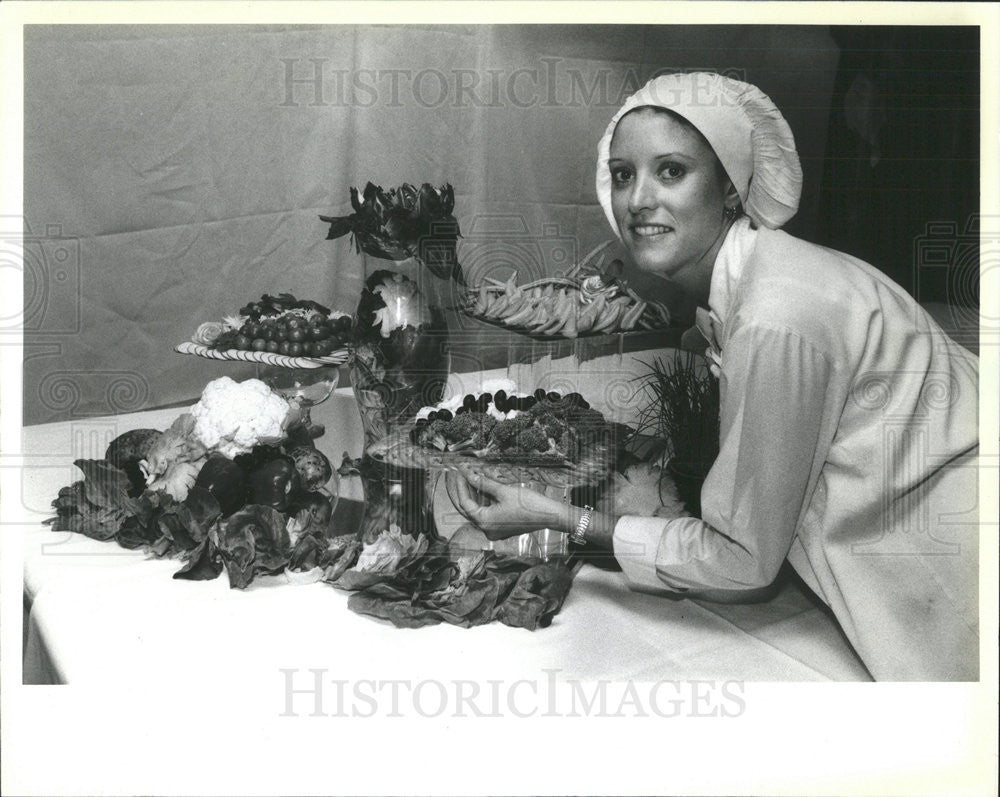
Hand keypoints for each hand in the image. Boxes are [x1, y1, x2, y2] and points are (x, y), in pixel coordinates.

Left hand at [444, 470, 566, 540]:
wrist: (549, 515)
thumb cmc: (529, 504)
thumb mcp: (503, 491)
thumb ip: (483, 483)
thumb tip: (469, 475)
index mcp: (485, 522)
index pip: (465, 503)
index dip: (461, 486)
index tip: (460, 472)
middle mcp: (487, 530)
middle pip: (470, 509)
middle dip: (466, 490)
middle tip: (464, 474)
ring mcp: (495, 531)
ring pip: (479, 511)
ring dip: (476, 496)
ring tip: (473, 479)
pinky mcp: (502, 528)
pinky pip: (488, 515)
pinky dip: (485, 503)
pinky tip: (484, 489)